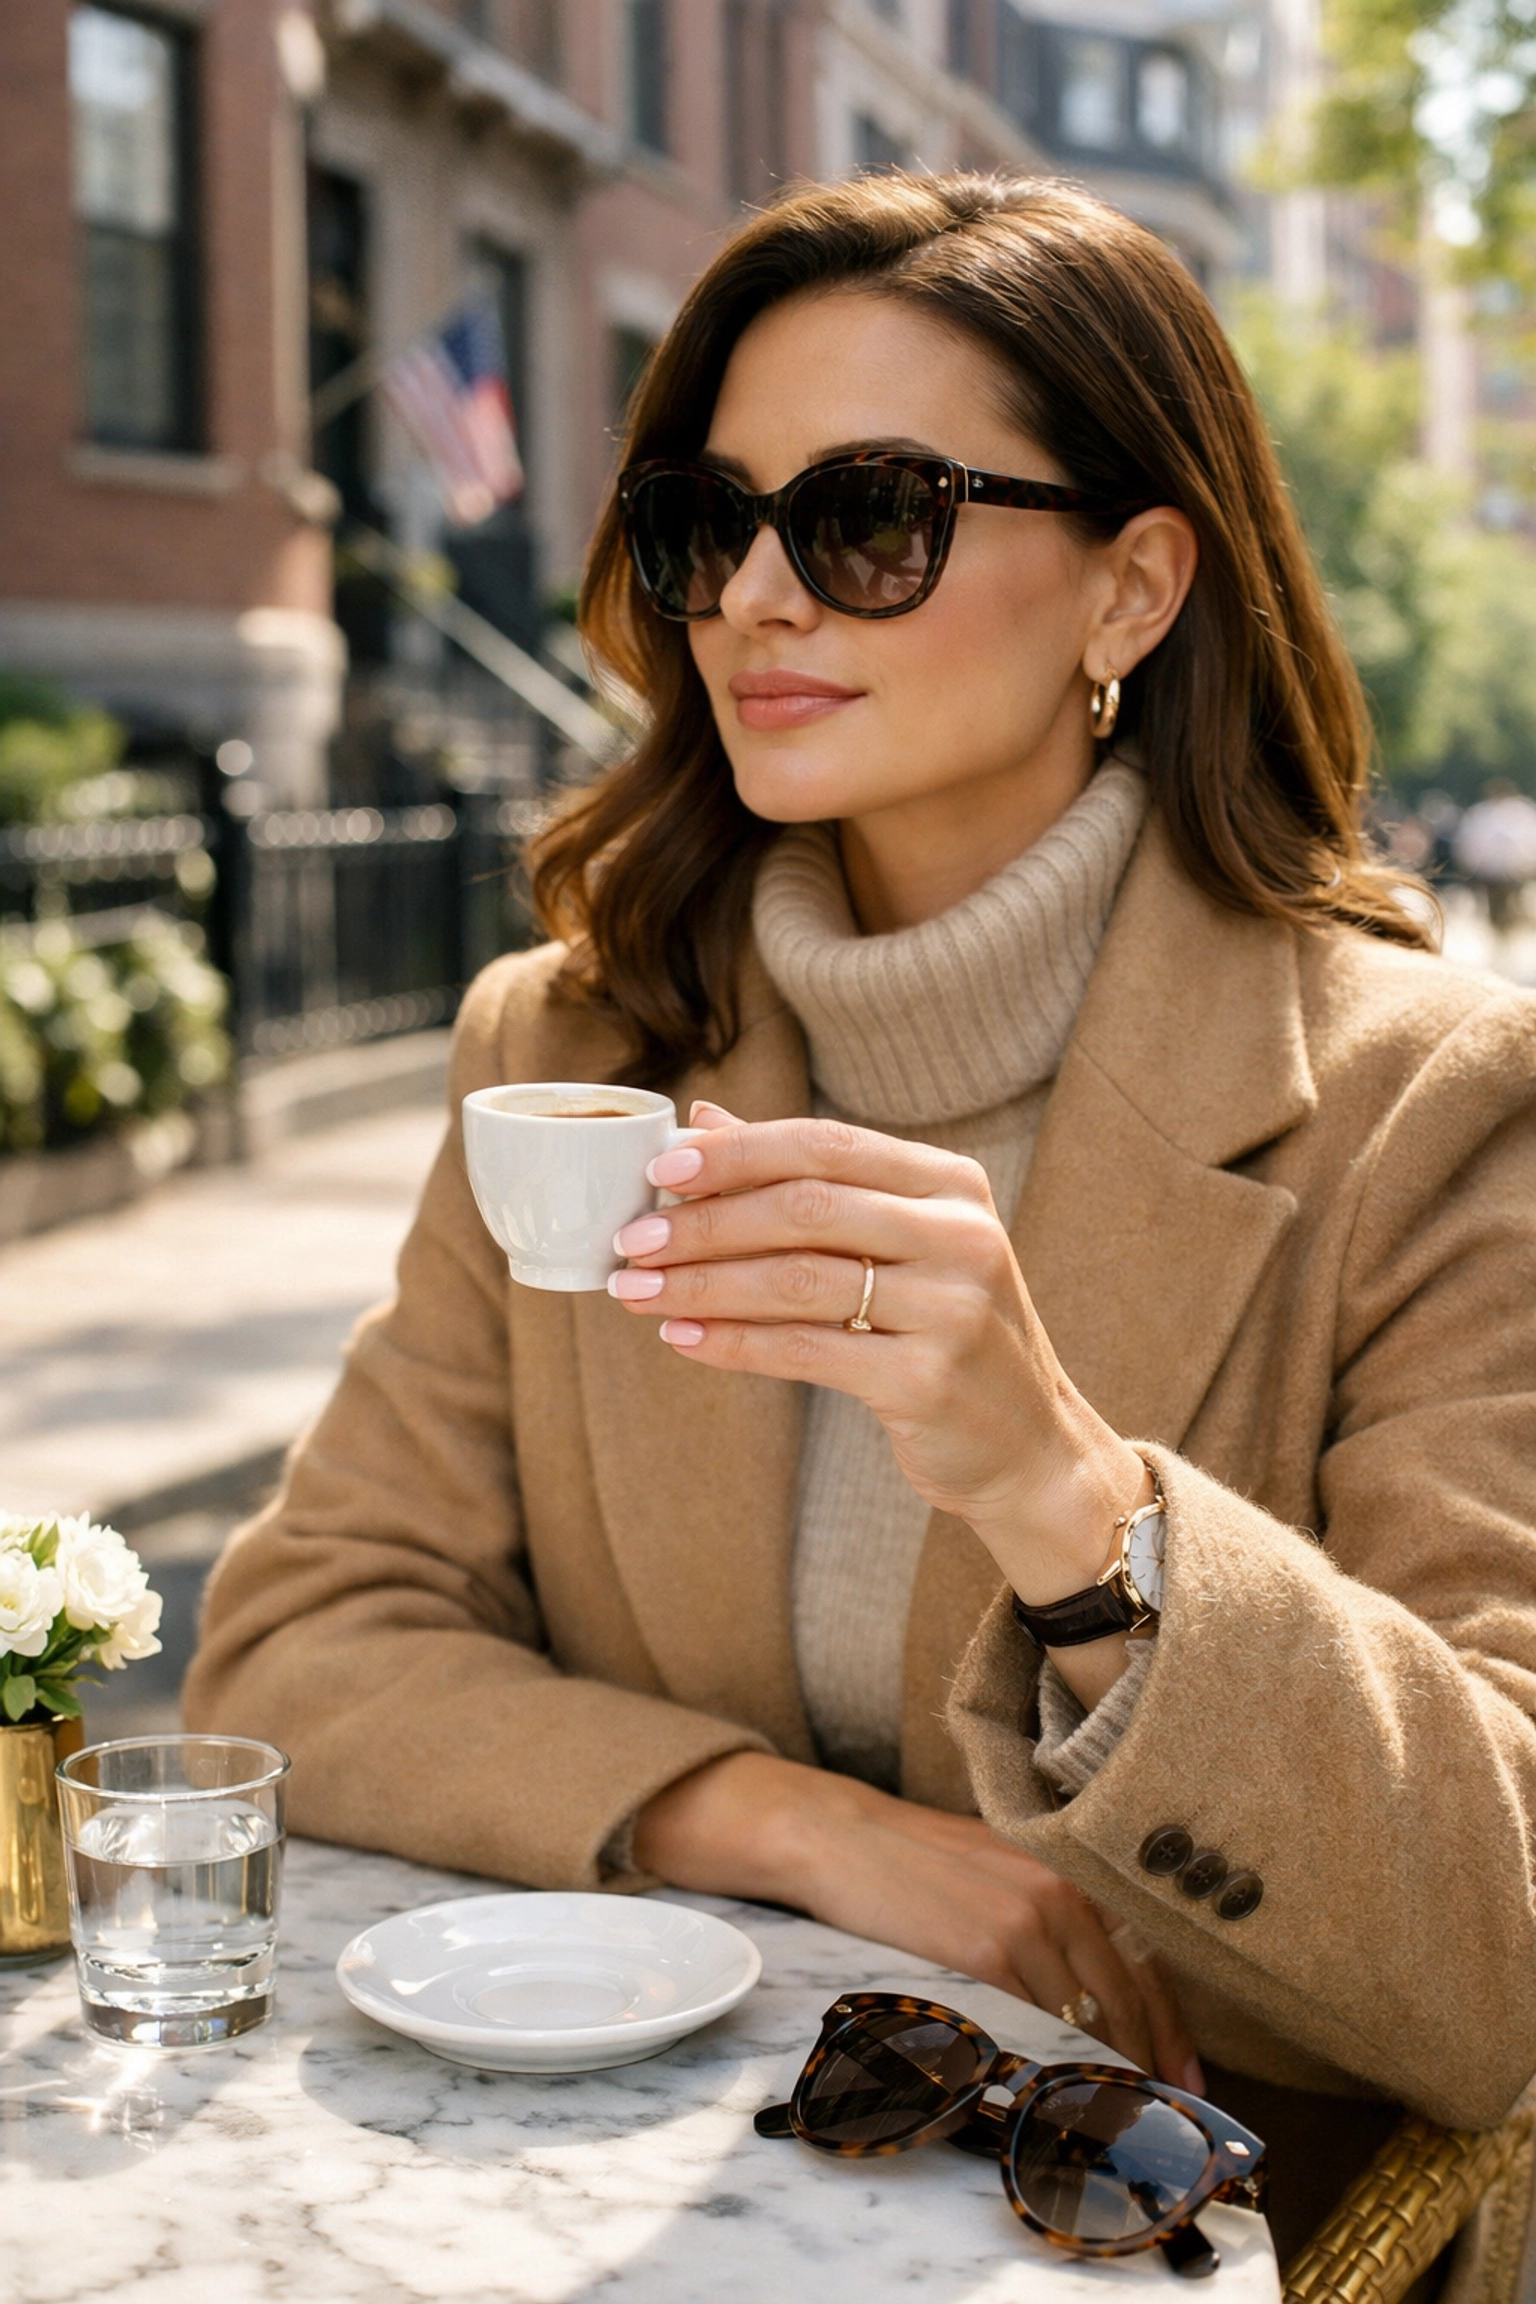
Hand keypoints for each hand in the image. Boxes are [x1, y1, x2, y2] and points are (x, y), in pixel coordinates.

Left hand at [610, 1106, 1145, 1620]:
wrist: (1028, 1443)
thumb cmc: (944, 1328)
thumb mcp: (896, 1242)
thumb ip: (807, 1181)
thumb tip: (703, 1120)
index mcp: (952, 1184)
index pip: (827, 1144)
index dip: (737, 1153)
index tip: (662, 1171)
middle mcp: (962, 1235)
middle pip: (807, 1208)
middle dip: (706, 1222)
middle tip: (633, 1238)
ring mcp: (953, 1308)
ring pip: (798, 1281)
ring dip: (702, 1285)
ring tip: (636, 1291)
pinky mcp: (928, 1379)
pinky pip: (806, 1352)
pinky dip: (733, 1344)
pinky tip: (682, 1338)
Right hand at [635, 1751, 1201, 2090]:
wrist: (844, 1838)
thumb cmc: (917, 1861)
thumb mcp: (1000, 1872)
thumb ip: (1051, 1917)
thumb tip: (1093, 1992)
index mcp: (1068, 1874)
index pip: (1143, 1963)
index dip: (1170, 2030)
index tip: (1186, 2079)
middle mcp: (1060, 1895)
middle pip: (1125, 2001)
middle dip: (1143, 2065)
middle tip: (1151, 2114)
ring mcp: (1025, 1924)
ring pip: (1084, 2022)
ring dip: (1098, 2076)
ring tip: (1104, 2118)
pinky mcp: (984, 1953)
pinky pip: (1034, 2027)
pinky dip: (1049, 2067)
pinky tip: (1050, 2096)